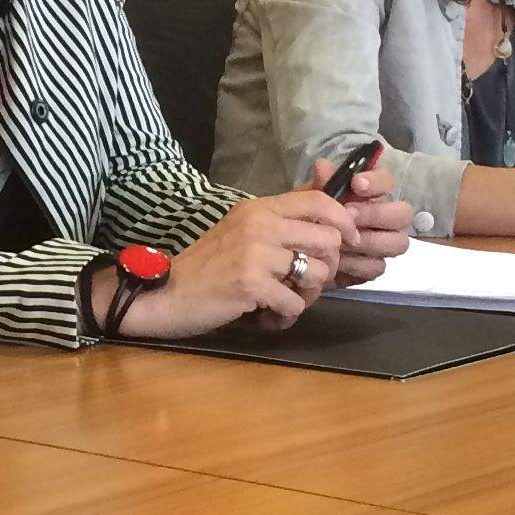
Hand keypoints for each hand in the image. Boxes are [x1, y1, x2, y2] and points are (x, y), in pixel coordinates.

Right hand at [115, 192, 360, 338]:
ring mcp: (256, 254)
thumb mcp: (242, 231)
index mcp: (259, 208)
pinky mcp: (251, 284)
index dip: (343, 220)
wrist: (166, 292)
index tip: (349, 241)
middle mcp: (260, 225)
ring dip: (308, 294)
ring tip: (286, 300)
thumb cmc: (207, 266)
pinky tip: (269, 315)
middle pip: (328, 238)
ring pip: (317, 273)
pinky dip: (286, 315)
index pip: (318, 200)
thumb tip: (325, 216)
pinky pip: (295, 302)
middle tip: (308, 282)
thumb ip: (279, 221)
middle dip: (327, 266)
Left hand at [308, 155, 414, 284]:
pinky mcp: (375, 266)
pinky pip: (378, 266)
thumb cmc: (314, 215)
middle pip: (403, 214)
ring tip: (344, 241)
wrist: (302, 248)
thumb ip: (322, 183)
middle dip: (376, 214)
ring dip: (370, 241)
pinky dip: (358, 264)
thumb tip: (322, 166)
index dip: (377, 182)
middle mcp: (386, 217)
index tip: (356, 184)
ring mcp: (385, 243)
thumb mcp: (313, 197)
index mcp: (373, 194)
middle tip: (350, 214)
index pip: (388, 181)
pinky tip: (340, 261)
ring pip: (398, 242)